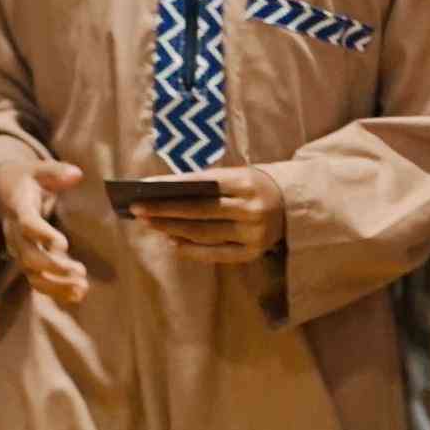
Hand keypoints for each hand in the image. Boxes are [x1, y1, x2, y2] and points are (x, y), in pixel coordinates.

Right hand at [0, 157, 92, 303]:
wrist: (2, 193)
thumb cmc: (25, 180)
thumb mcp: (37, 170)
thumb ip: (55, 172)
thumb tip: (76, 174)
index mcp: (18, 209)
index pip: (26, 225)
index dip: (42, 235)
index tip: (62, 243)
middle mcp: (15, 234)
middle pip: (28, 256)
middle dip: (52, 267)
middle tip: (80, 270)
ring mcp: (20, 250)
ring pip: (32, 274)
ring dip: (56, 285)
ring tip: (81, 287)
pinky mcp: (28, 261)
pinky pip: (38, 281)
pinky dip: (57, 291)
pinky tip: (79, 294)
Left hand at [131, 164, 287, 263]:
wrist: (293, 206)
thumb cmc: (252, 186)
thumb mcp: (235, 176)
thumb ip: (204, 183)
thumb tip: (161, 192)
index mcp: (246, 183)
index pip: (200, 185)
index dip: (170, 187)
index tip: (142, 188)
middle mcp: (252, 209)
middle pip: (199, 212)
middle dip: (164, 210)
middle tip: (136, 209)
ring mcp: (254, 234)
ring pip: (204, 233)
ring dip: (172, 229)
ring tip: (149, 224)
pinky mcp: (253, 252)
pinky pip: (216, 253)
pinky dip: (191, 249)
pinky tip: (171, 241)